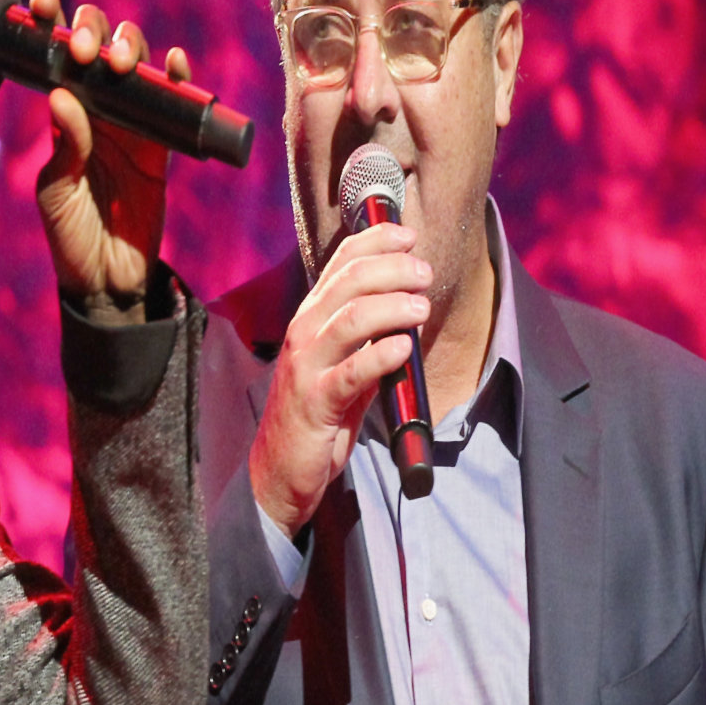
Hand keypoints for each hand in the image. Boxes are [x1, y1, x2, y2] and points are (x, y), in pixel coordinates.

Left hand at [28, 0, 177, 309]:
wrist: (109, 279)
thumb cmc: (70, 237)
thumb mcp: (58, 193)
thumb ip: (66, 147)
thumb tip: (62, 95)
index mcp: (60, 114)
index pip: (52, 56)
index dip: (49, 21)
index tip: (43, 1)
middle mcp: (95, 109)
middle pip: (99, 46)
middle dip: (94, 32)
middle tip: (86, 51)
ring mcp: (131, 122)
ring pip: (136, 63)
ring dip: (132, 48)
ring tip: (123, 63)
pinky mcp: (162, 143)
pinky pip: (173, 100)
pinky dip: (177, 76)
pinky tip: (175, 63)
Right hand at [249, 220, 431, 536]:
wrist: (281, 468)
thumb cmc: (319, 412)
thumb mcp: (344, 362)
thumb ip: (369, 334)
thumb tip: (411, 304)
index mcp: (311, 317)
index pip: (340, 262)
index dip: (376, 241)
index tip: (408, 236)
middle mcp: (304, 332)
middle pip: (350, 281)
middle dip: (393, 269)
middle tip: (424, 275)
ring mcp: (307, 365)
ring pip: (353, 318)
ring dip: (394, 306)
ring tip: (422, 308)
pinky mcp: (316, 401)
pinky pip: (352, 371)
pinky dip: (383, 355)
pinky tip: (405, 348)